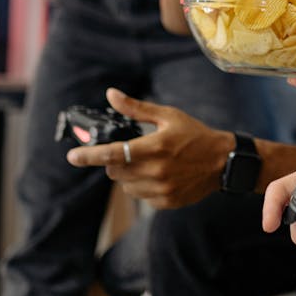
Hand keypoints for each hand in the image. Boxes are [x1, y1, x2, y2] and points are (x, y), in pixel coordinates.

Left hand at [66, 88, 232, 208]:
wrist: (223, 161)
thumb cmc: (195, 135)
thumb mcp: (167, 116)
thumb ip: (136, 109)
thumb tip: (111, 94)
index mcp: (155, 147)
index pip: (113, 153)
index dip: (89, 156)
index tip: (72, 156)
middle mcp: (157, 171)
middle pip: (115, 171)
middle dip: (115, 161)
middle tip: (131, 152)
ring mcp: (162, 189)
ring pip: (126, 186)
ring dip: (128, 175)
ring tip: (149, 163)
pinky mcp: (166, 201)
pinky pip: (140, 197)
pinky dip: (142, 187)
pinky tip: (159, 175)